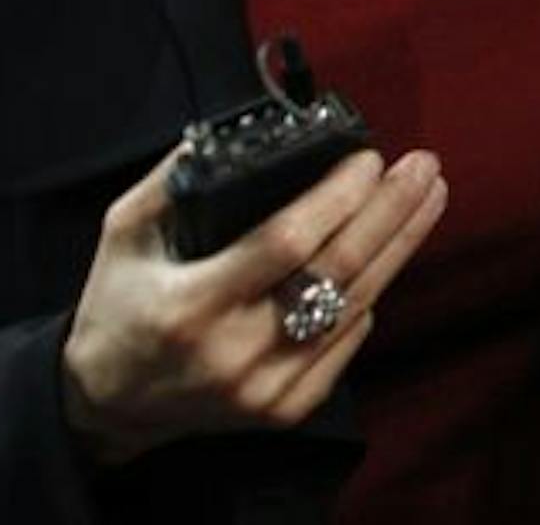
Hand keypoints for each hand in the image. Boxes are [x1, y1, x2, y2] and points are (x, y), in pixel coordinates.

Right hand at [59, 144, 446, 464]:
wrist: (109, 405)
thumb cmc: (119, 307)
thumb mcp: (124, 235)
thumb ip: (173, 181)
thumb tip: (235, 132)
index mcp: (192, 306)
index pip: (285, 243)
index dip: (336, 198)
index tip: (367, 158)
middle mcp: (234, 354)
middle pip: (338, 271)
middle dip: (391, 211)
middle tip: (423, 166)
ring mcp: (266, 389)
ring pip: (355, 305)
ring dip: (400, 244)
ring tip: (430, 195)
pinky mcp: (287, 408)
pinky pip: (346, 340)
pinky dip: (371, 290)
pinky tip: (391, 250)